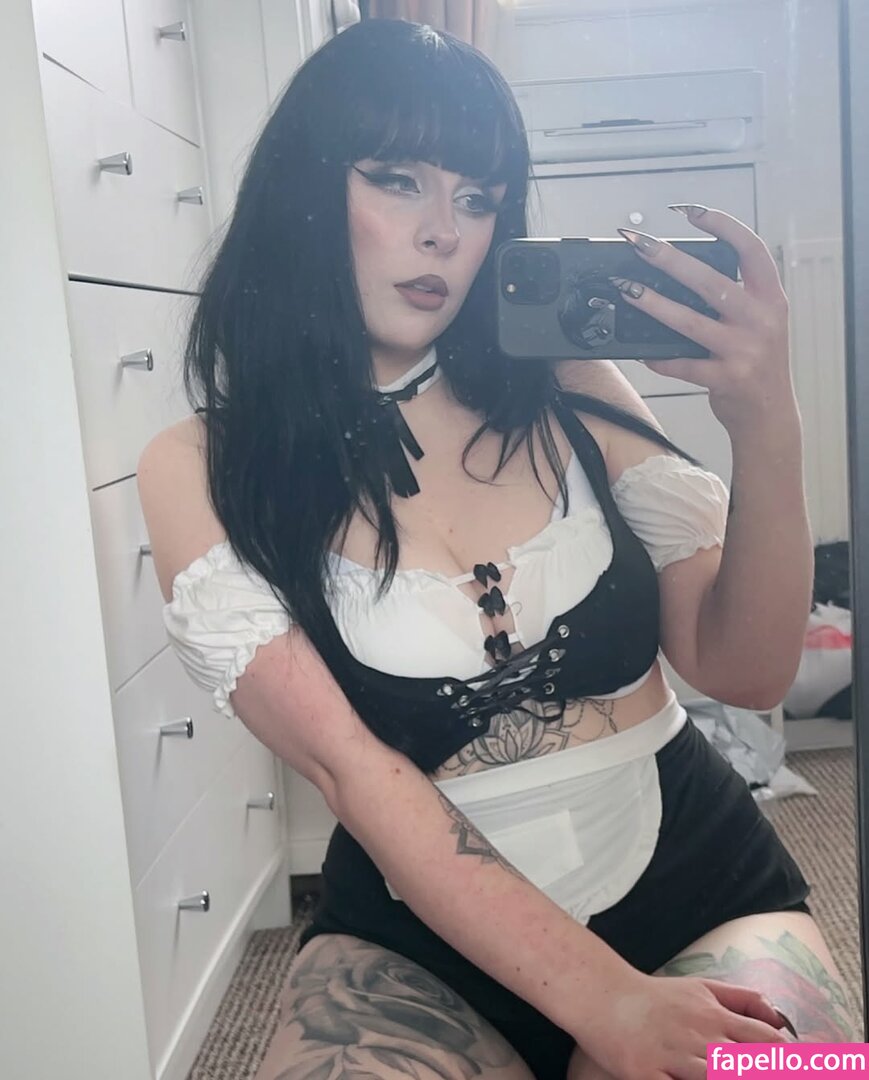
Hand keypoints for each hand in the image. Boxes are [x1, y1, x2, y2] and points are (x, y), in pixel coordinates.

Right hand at [574, 969, 794, 1079]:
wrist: (602, 994)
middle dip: (765, 1073)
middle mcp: (697, 1036)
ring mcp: (671, 1057)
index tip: (804, 1067)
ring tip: (727, 1074)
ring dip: (727, 1079)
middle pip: (747, 1066)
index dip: (789, 1060)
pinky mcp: (644, 1074)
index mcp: (713, 1015)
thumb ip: (739, 999)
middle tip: (770, 1074)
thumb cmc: (654, 996)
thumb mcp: (699, 988)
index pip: (766, 1040)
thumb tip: (777, 1015)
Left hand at [612, 206, 795, 436]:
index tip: (693, 211)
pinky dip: (660, 358)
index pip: (751, 250)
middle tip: (640, 244)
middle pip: (711, 281)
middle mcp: (761, 320)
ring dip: (653, 304)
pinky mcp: (725, 379)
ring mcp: (744, 351)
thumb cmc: (758, 363)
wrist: (769, 414)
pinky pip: (683, 364)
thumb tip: (683, 273)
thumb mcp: (761, 323)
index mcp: (771, 298)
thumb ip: (736, 298)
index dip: (724, 226)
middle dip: (670, 260)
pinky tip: (643, 352)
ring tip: (627, 289)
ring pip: (689, 321)